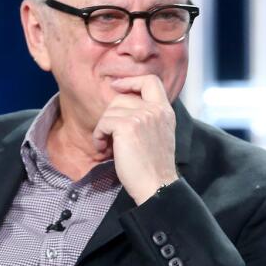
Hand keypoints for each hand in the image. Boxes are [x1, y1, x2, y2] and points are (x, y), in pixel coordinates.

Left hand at [93, 74, 178, 203]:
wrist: (157, 186)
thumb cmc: (154, 166)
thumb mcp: (159, 134)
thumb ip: (149, 117)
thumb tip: (123, 103)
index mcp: (166, 111)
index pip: (151, 81)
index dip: (131, 80)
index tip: (118, 86)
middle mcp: (156, 110)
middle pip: (122, 97)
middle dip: (111, 114)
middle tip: (110, 134)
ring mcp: (142, 116)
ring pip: (110, 111)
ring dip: (103, 128)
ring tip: (106, 145)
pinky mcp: (127, 126)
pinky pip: (104, 122)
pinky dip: (99, 135)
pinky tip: (103, 148)